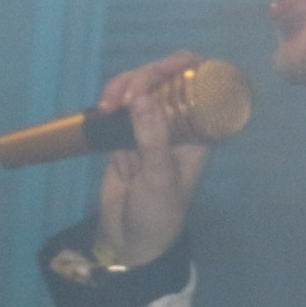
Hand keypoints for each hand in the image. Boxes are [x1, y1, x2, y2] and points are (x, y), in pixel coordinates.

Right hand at [93, 50, 212, 268]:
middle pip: (163, 78)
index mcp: (200, 130)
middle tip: (125, 99)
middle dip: (142, 78)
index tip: (163, 67)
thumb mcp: (159, 178)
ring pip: (138, 88)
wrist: (131, 241)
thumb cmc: (159, 213)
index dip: (184, 66)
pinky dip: (110, 111)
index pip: (199, 83)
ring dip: (121, 91)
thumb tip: (143, 98)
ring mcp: (152, 126)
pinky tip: (106, 125)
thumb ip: (152, 138)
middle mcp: (179, 123)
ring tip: (107, 110)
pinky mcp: (127, 134)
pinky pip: (119, 108)